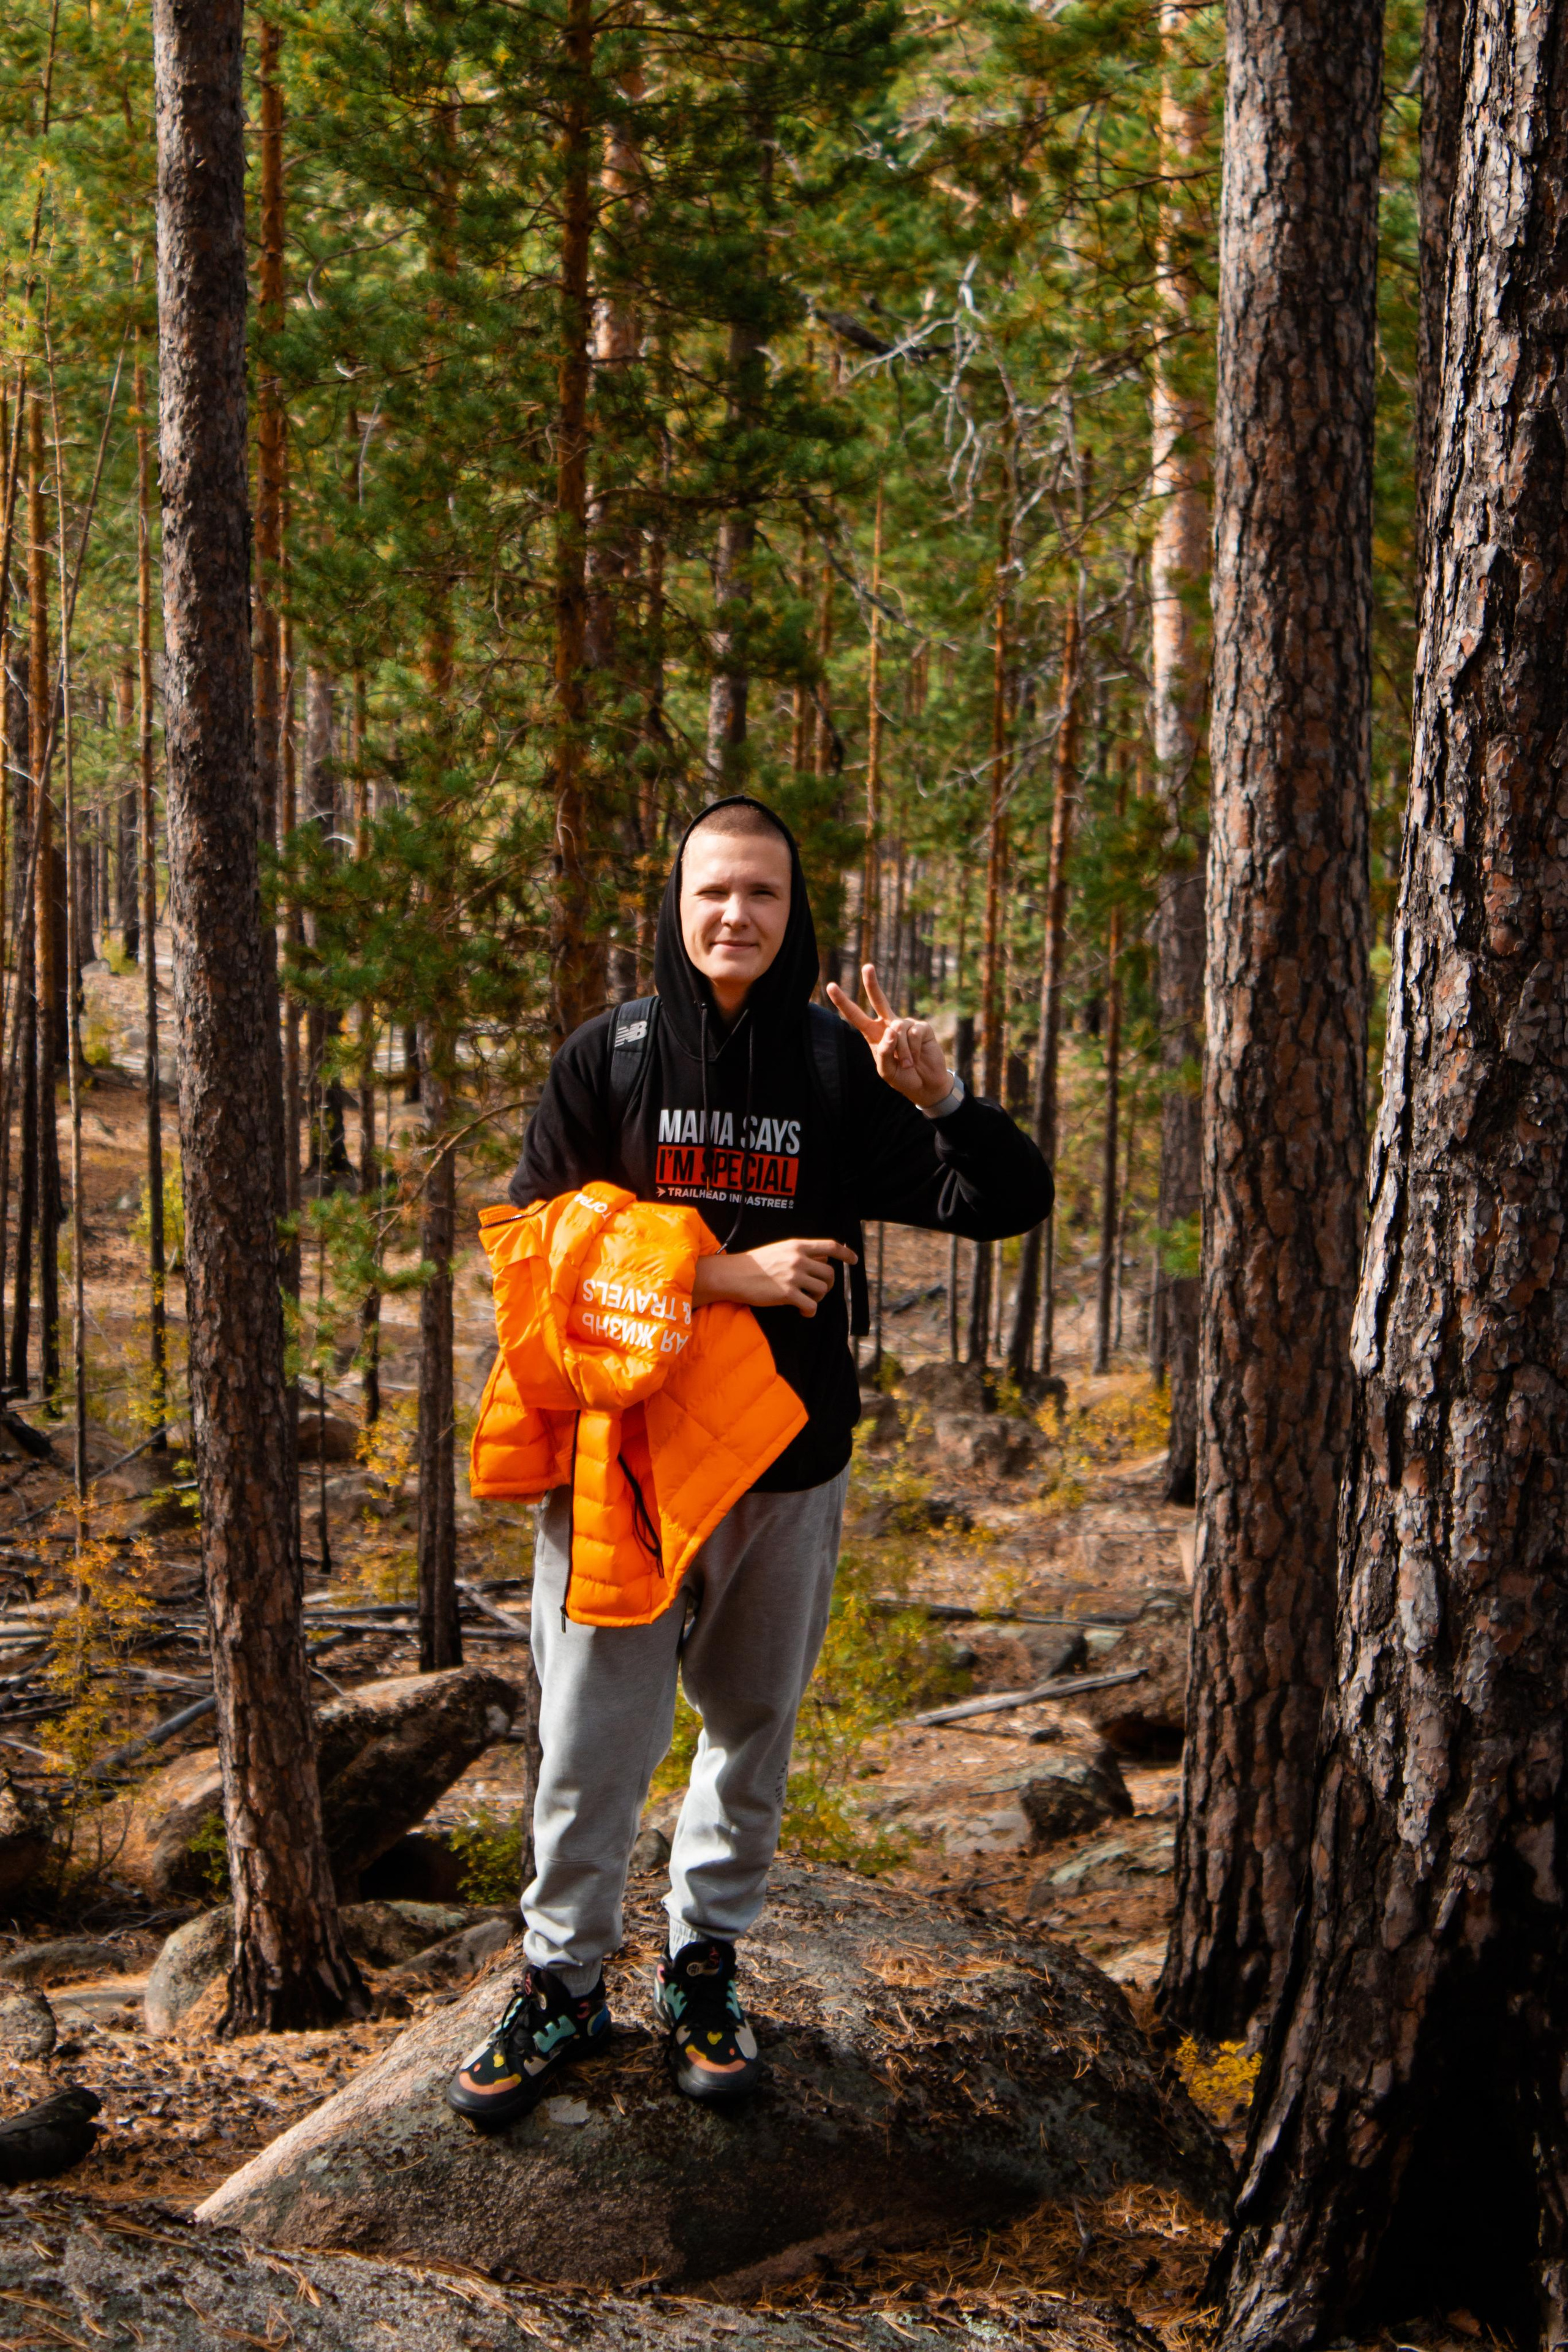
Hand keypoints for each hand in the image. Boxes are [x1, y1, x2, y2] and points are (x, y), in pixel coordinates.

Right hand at [693, 1236, 857, 1316]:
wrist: (734, 1275)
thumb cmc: (755, 1264)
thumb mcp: (780, 1249)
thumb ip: (801, 1253)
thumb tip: (821, 1261)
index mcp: (797, 1246)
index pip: (830, 1246)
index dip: (846, 1252)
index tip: (854, 1260)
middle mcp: (799, 1259)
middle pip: (830, 1272)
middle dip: (829, 1284)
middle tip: (818, 1291)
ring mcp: (794, 1276)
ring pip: (823, 1289)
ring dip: (818, 1298)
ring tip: (806, 1300)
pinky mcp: (788, 1294)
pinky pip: (811, 1305)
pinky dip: (810, 1311)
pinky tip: (802, 1312)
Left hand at [826, 964, 955, 1107]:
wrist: (925, 1084)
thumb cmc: (902, 1077)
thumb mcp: (886, 1071)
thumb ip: (884, 1052)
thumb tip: (891, 1030)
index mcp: (874, 1034)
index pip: (856, 1016)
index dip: (843, 1002)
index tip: (830, 986)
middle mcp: (888, 1025)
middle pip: (878, 1000)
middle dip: (872, 983)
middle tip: (867, 967)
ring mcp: (906, 1024)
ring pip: (897, 1029)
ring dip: (902, 1051)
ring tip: (908, 1064)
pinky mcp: (922, 1027)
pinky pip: (913, 1034)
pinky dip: (913, 1050)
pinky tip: (917, 1057)